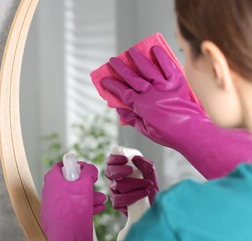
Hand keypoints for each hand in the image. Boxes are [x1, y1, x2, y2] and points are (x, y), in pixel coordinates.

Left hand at [40, 162, 105, 240]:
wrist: (67, 238)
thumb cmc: (74, 209)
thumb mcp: (85, 184)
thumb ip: (88, 172)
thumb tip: (90, 168)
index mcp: (52, 180)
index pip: (61, 166)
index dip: (74, 165)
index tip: (85, 169)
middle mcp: (50, 192)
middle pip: (69, 183)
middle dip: (86, 185)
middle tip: (95, 185)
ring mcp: (52, 206)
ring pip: (72, 197)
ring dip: (88, 197)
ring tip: (101, 200)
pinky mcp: (56, 219)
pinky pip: (71, 210)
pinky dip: (83, 208)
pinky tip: (97, 209)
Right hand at [101, 45, 251, 178]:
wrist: (193, 133)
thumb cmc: (168, 135)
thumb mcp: (145, 130)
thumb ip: (132, 119)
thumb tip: (120, 110)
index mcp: (142, 106)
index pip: (123, 92)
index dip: (112, 86)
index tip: (104, 80)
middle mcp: (151, 93)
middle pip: (133, 77)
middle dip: (121, 68)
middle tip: (113, 60)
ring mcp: (165, 87)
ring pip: (148, 69)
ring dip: (138, 59)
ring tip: (131, 50)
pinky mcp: (177, 84)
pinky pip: (169, 68)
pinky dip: (162, 58)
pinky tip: (156, 49)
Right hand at [106, 154, 157, 215]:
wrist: (154, 202)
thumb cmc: (149, 186)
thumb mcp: (151, 172)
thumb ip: (145, 164)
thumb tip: (135, 158)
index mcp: (119, 169)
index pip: (110, 161)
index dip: (115, 159)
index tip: (125, 159)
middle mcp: (114, 180)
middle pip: (109, 172)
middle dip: (120, 170)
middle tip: (131, 170)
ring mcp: (114, 192)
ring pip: (117, 186)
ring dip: (134, 185)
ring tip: (147, 186)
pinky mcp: (117, 204)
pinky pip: (118, 200)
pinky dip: (133, 197)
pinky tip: (142, 194)